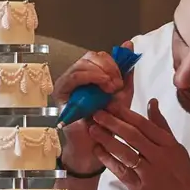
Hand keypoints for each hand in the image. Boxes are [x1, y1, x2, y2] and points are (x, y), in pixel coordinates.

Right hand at [53, 43, 134, 173]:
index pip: (99, 57)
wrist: (97, 145)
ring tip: (111, 88)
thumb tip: (128, 44)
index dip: (114, 63)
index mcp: (90, 75)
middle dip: (108, 67)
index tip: (122, 79)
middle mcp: (77, 77)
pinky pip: (74, 76)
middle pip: (91, 57)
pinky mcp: (61, 92)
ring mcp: (67, 83)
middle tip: (117, 83)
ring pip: (83, 64)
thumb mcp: (122, 95)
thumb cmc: (108, 123)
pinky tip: (102, 87)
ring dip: (101, 73)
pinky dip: (90, 77)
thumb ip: (125, 72)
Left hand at [87, 98, 189, 189]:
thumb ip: (161, 125)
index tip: (110, 104)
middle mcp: (159, 156)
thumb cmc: (182, 173)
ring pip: (126, 153)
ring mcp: (150, 173)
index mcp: (168, 144)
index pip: (144, 124)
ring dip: (107, 140)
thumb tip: (151, 102)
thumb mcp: (176, 146)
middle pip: (133, 136)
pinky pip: (122, 172)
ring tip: (92, 130)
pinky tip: (98, 151)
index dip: (126, 113)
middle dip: (113, 123)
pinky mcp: (141, 189)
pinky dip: (109, 161)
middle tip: (96, 113)